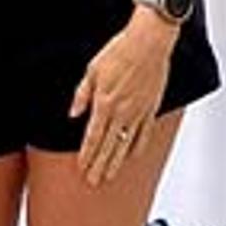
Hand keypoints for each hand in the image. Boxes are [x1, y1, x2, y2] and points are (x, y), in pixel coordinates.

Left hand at [66, 16, 177, 185]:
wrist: (149, 43)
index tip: (82, 168)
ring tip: (109, 176)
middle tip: (93, 181)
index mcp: (103, 103)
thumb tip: (74, 112)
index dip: (86, 155)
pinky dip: (137, 147)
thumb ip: (82, 94)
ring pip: (124, 145)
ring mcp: (137, 112)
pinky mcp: (151, 108)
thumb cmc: (120, 51)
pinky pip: (144, 134)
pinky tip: (131, 156)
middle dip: (99, 166)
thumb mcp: (92, 70)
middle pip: (107, 147)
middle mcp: (121, 112)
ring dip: (115, 163)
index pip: (92, 137)